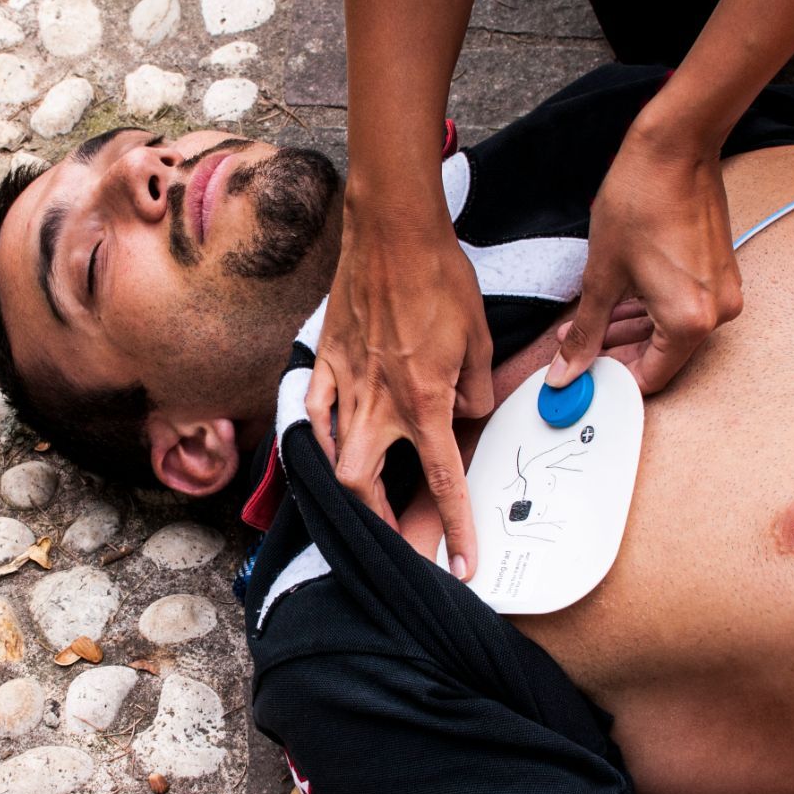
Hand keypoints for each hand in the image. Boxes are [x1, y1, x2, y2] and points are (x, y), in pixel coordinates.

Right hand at [306, 182, 494, 579]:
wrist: (395, 231)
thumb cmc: (441, 278)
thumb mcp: (480, 338)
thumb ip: (475, 390)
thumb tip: (465, 412)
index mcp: (424, 402)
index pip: (442, 479)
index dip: (455, 527)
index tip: (463, 562)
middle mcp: (378, 402)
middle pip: (362, 483)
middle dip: (379, 517)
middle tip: (398, 530)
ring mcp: (345, 381)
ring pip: (332, 453)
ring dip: (348, 482)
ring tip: (364, 496)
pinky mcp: (326, 358)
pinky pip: (314, 408)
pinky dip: (318, 432)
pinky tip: (326, 442)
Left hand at [548, 120, 741, 393]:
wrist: (675, 149)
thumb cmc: (638, 204)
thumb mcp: (601, 277)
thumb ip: (585, 333)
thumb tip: (566, 374)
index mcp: (689, 322)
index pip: (649, 378)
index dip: (609, 380)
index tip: (580, 377)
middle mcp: (717, 314)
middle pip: (660, 357)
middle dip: (614, 353)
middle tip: (573, 346)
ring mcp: (723, 293)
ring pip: (669, 332)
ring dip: (627, 332)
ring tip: (583, 323)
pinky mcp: (720, 274)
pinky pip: (682, 308)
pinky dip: (649, 311)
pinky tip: (614, 304)